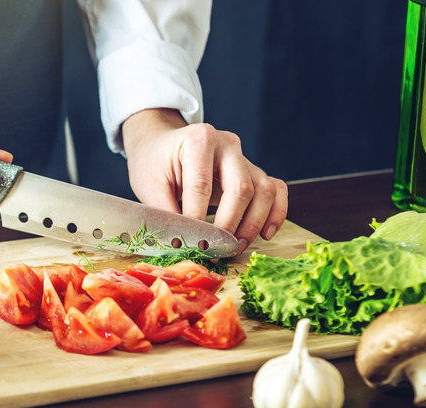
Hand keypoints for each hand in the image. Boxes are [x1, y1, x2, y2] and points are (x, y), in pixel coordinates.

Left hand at [122, 108, 287, 254]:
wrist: (162, 146)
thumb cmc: (154, 163)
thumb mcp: (149, 184)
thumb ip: (165, 213)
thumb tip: (181, 244)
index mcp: (199, 140)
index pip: (202, 185)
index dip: (197, 219)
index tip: (190, 244)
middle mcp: (228, 145)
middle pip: (241, 188)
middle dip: (229, 225)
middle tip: (216, 250)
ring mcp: (244, 158)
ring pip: (264, 191)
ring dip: (253, 224)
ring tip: (235, 247)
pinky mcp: (253, 172)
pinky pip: (276, 190)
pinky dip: (276, 213)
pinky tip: (264, 234)